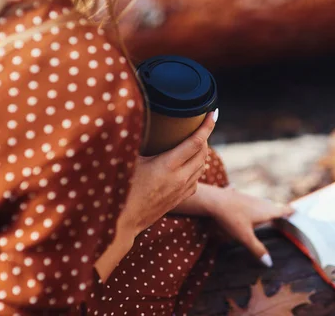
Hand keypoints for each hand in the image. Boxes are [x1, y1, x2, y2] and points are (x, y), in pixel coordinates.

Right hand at [95, 111, 216, 281]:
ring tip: (195, 142)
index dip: (207, 126)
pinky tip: (189, 164)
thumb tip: (136, 121)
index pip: (196, 142)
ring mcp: (182, 189)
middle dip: (205, 136)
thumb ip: (137, 142)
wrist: (123, 222)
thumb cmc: (120, 188)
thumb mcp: (129, 161)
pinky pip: (196, 179)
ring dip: (201, 153)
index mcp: (168, 165)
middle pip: (203, 152)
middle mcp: (180, 177)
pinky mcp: (180, 198)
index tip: (213, 113)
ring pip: (201, 166)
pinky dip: (196, 168)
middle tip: (200, 125)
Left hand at [207, 188, 294, 266]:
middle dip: (279, 210)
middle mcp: (260, 202)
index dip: (290, 211)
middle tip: (285, 213)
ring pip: (262, 202)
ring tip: (269, 211)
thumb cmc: (231, 218)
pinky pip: (250, 200)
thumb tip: (269, 263)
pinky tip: (246, 201)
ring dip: (267, 206)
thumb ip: (257, 249)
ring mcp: (249, 198)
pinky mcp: (239, 196)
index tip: (296, 211)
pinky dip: (253, 204)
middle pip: (273, 206)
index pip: (282, 210)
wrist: (214, 200)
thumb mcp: (244, 237)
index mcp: (265, 211)